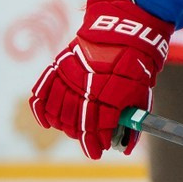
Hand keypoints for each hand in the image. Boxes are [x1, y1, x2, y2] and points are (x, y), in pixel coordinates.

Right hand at [28, 0, 170, 158]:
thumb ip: (131, 120)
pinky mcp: (59, 65)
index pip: (97, 127)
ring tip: (74, 130)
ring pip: (58, 111)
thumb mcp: (141, 93)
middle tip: (90, 141)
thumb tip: (126, 148)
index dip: (96, 142)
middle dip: (83, 136)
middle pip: (76, 121)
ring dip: (65, 126)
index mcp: (110, 92)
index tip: (98, 151)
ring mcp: (70, 74)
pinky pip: (42, 92)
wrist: (126, 30)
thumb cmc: (137, 65)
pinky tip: (47, 122)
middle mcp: (88, 85)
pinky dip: (41, 110)